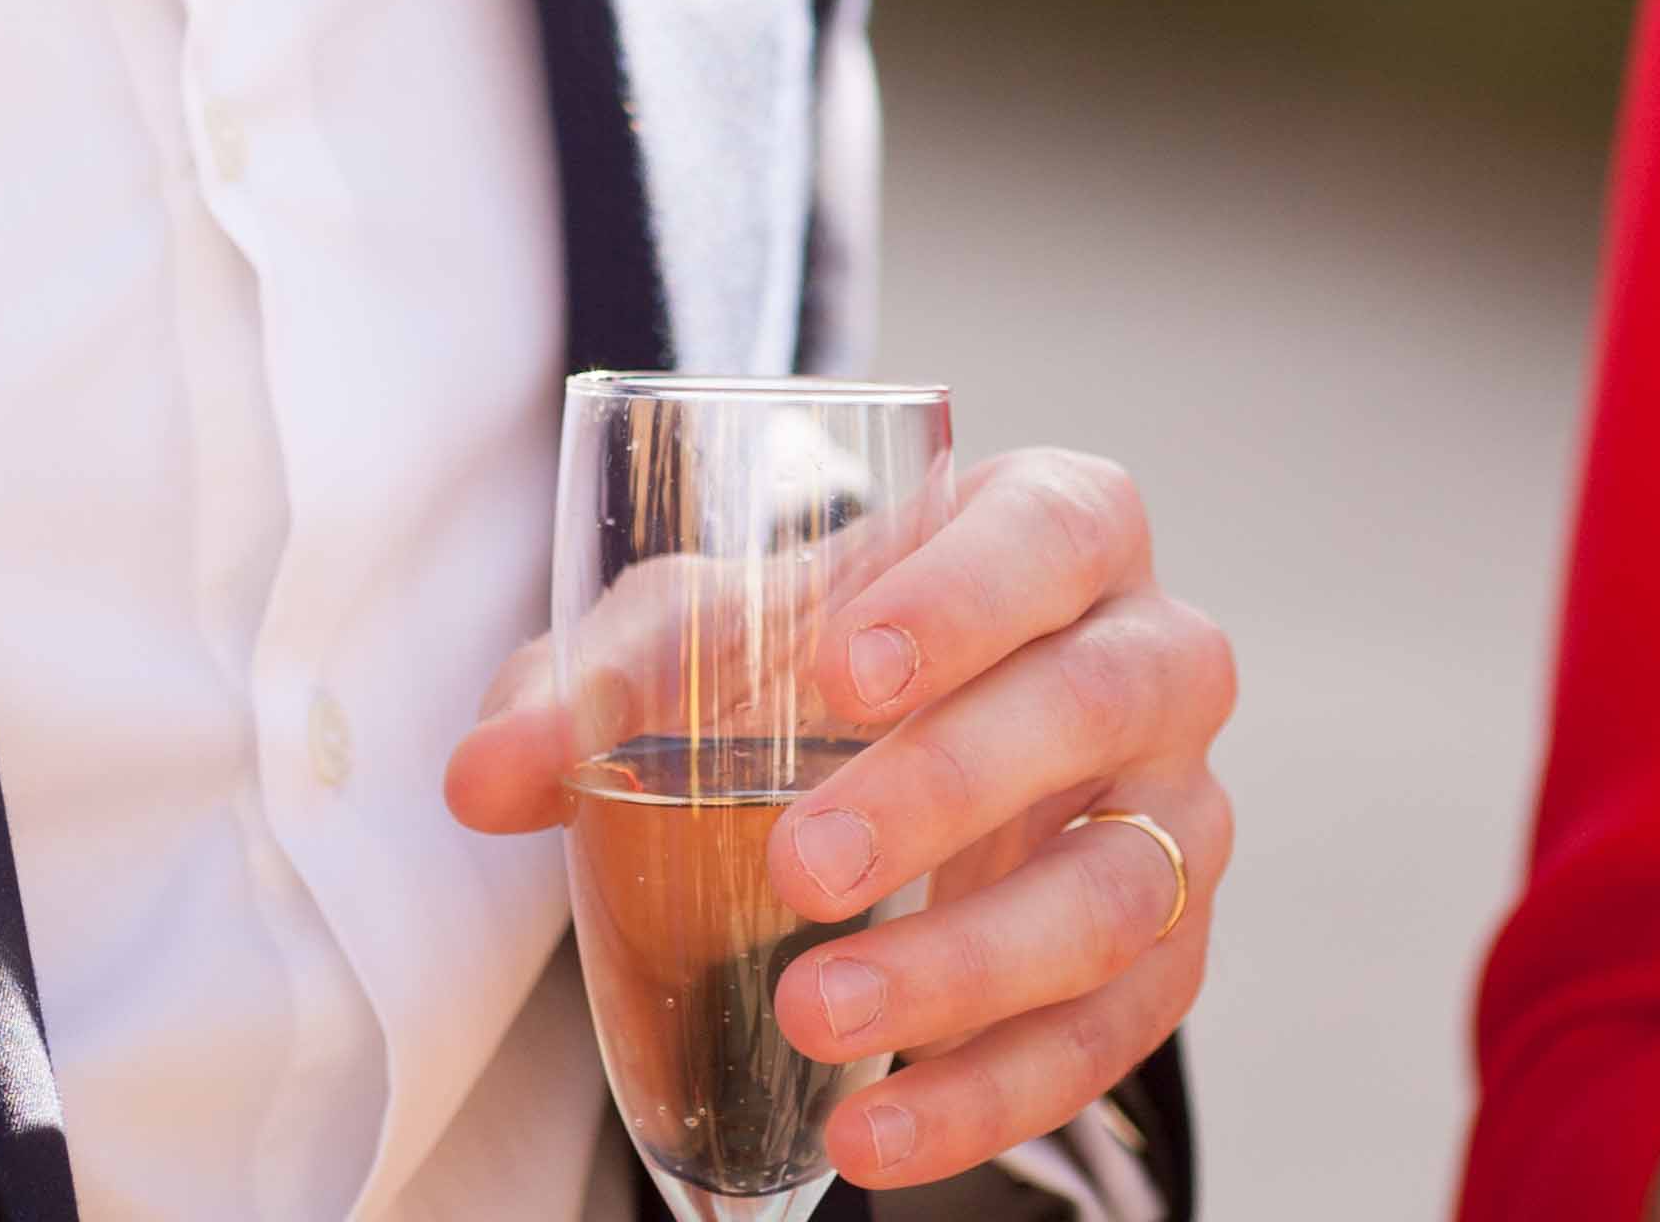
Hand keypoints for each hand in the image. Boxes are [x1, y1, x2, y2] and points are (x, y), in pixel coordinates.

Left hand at [444, 443, 1232, 1192]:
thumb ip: (602, 685)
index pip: (1048, 534)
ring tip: (813, 1014)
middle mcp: (1154, 656)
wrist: (930, 740)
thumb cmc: (826, 647)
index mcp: (1064, 525)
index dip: (961, 597)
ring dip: (963, 971)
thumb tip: (479, 780)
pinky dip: (987, 1096)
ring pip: (1116, 893)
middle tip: (802, 866)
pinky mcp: (1171, 954)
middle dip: (946, 791)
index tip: (842, 670)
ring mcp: (1180, 812)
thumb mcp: (717, 630)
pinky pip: (1109, 1037)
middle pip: (1093, 705)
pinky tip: (870, 1133)